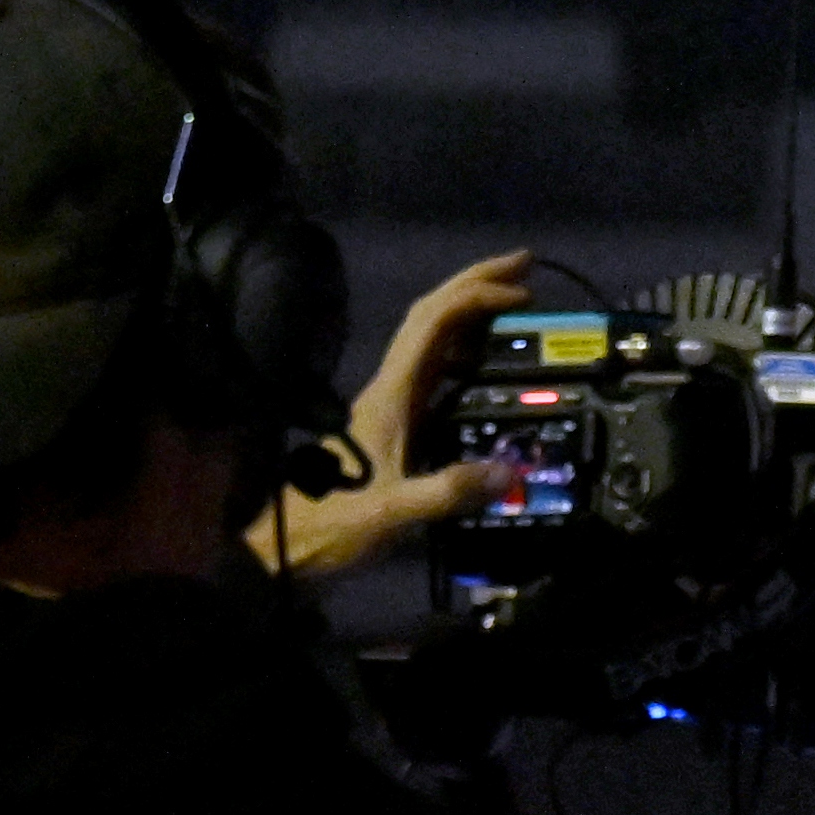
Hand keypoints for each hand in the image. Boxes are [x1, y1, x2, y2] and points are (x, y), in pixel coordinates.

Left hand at [261, 251, 542, 584]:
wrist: (289, 546)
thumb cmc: (333, 526)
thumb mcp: (393, 513)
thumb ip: (448, 492)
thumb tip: (508, 473)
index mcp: (389, 396)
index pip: (432, 325)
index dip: (474, 297)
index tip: (519, 288)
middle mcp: (390, 388)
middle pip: (430, 316)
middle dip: (475, 285)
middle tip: (525, 268)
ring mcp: (391, 403)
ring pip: (430, 338)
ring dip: (469, 310)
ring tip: (511, 301)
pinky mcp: (396, 422)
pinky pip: (435, 371)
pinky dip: (464, 350)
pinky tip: (485, 360)